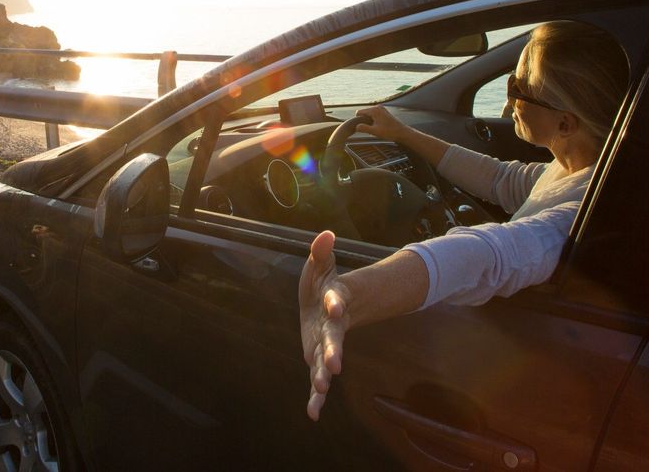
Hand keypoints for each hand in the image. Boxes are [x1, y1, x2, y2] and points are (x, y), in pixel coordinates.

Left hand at [298, 230, 351, 420]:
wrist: (328, 306)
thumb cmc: (323, 285)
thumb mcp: (319, 267)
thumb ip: (321, 253)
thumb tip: (326, 234)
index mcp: (333, 303)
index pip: (335, 302)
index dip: (334, 303)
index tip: (334, 306)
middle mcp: (332, 328)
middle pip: (333, 340)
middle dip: (333, 351)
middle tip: (334, 365)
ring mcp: (326, 346)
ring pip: (325, 364)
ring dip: (322, 376)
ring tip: (320, 388)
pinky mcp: (317, 359)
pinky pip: (317, 380)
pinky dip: (316, 398)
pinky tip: (312, 414)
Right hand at [355, 104, 407, 140]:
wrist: (402, 132)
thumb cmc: (389, 132)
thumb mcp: (374, 131)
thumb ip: (363, 128)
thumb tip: (356, 126)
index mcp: (374, 110)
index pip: (359, 112)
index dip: (359, 120)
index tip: (364, 127)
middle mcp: (377, 107)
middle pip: (364, 113)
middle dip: (365, 121)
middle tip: (372, 129)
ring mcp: (382, 109)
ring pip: (369, 114)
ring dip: (370, 121)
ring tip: (376, 128)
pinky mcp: (384, 112)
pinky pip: (374, 115)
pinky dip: (374, 120)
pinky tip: (380, 126)